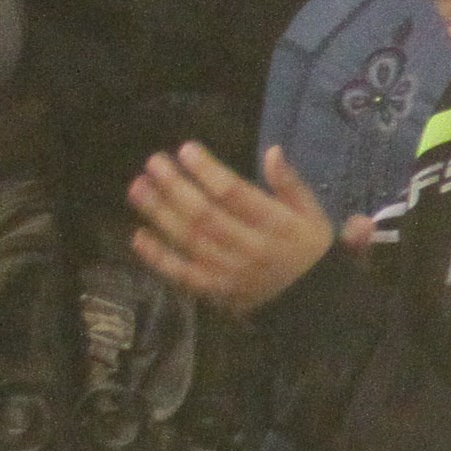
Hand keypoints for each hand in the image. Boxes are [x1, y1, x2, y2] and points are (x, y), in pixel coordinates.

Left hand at [125, 143, 336, 315]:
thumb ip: (290, 183)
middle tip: (153, 162)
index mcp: (276, 224)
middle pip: (205, 215)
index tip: (186, 149)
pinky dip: (158, 257)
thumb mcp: (312, 212)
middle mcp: (250, 247)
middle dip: (175, 186)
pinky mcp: (215, 290)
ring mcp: (229, 272)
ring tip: (138, 187)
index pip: (236, 194)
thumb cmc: (308, 247)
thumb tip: (272, 151)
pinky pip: (182, 274)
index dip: (208, 171)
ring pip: (189, 240)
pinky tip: (139, 236)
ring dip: (160, 213)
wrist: (309, 301)